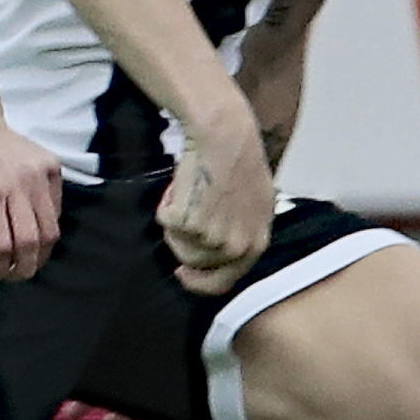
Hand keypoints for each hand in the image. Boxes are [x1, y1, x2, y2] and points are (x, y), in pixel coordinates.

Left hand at [0, 118, 60, 280]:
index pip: (2, 245)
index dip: (0, 268)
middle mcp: (18, 182)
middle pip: (31, 243)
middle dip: (24, 269)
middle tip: (13, 275)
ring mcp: (38, 173)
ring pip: (51, 229)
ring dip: (40, 253)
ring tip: (24, 259)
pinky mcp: (51, 166)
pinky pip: (55, 208)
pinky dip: (45, 226)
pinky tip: (26, 226)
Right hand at [155, 113, 272, 295]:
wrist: (226, 137)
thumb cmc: (240, 161)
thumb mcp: (255, 205)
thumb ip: (241, 232)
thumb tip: (221, 250)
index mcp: (255, 244)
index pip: (223, 282)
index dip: (199, 281)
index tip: (182, 272)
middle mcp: (235, 247)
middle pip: (193, 261)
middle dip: (183, 238)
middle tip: (187, 209)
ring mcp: (210, 237)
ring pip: (176, 242)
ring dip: (176, 219)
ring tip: (190, 191)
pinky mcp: (186, 223)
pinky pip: (164, 221)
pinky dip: (167, 203)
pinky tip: (181, 184)